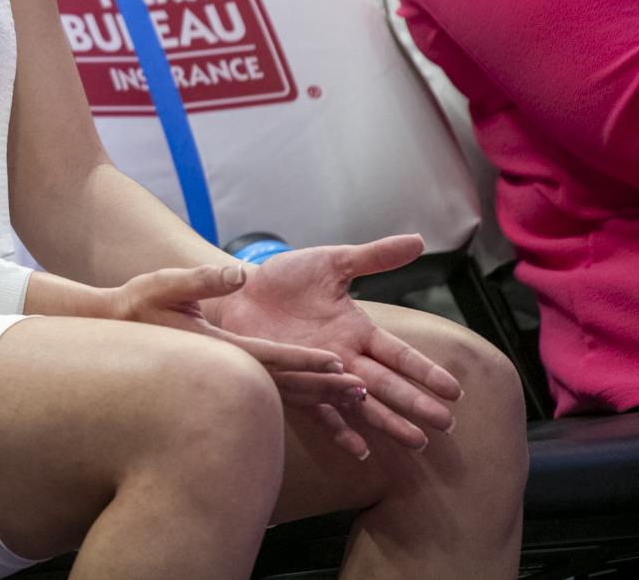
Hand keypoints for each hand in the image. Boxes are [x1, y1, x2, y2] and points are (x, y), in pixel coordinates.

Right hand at [101, 263, 365, 402]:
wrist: (118, 326)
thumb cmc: (141, 301)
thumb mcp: (167, 283)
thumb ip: (204, 279)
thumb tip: (240, 275)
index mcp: (217, 346)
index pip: (268, 356)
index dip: (303, 359)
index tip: (335, 362)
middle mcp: (227, 368)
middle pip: (285, 381)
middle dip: (324, 386)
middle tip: (364, 390)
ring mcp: (228, 376)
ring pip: (283, 392)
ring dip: (321, 396)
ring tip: (360, 398)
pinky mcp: (229, 376)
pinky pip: (272, 392)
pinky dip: (304, 397)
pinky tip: (330, 401)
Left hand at [206, 235, 463, 458]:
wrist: (237, 291)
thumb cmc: (286, 277)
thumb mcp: (331, 262)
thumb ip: (373, 257)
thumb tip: (420, 241)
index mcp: (357, 330)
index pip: (399, 354)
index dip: (425, 370)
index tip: (454, 390)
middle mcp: (345, 357)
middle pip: (387, 383)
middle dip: (416, 402)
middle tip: (446, 424)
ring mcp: (320, 374)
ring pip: (361, 403)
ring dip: (388, 421)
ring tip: (417, 441)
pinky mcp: (293, 383)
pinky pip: (319, 412)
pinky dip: (339, 430)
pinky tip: (360, 450)